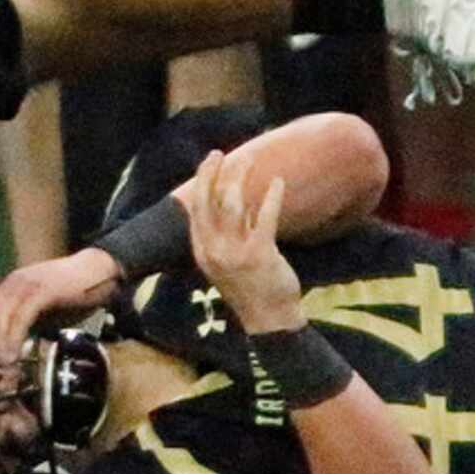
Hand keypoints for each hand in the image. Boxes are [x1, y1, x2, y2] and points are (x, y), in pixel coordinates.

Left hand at [0, 247, 123, 366]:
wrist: (96, 272)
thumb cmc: (72, 294)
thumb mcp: (43, 309)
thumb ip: (28, 322)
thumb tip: (14, 347)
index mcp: (10, 287)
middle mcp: (13, 284)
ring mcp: (28, 285)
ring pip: (1, 315)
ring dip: (0, 343)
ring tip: (6, 362)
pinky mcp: (44, 291)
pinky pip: (22, 315)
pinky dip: (16, 336)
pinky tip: (18, 352)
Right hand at [180, 148, 303, 332]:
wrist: (268, 319)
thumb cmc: (249, 289)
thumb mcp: (225, 262)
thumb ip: (225, 234)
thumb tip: (233, 202)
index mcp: (202, 250)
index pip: (196, 208)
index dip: (202, 181)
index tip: (211, 162)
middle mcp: (213, 249)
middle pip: (209, 201)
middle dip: (214, 173)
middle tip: (222, 153)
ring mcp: (235, 252)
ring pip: (233, 204)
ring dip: (241, 178)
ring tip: (251, 160)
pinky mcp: (260, 254)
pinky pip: (264, 217)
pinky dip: (271, 196)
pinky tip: (277, 182)